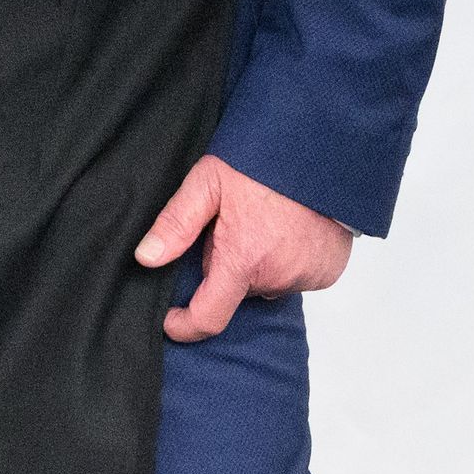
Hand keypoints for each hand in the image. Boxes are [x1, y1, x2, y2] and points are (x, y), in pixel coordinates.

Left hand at [134, 155, 352, 342]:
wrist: (323, 148)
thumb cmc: (265, 161)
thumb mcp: (209, 181)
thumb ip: (176, 223)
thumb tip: (146, 258)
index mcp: (244, 260)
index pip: (209, 318)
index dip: (185, 325)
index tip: (173, 319)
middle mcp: (278, 276)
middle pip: (238, 291)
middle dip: (229, 268)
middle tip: (233, 229)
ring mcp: (307, 276)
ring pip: (267, 283)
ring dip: (260, 265)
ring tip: (264, 225)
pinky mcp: (327, 271)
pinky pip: (297, 277)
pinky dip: (289, 262)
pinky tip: (289, 232)